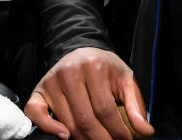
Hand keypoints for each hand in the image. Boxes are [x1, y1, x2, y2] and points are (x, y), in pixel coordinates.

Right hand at [25, 47, 154, 139]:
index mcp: (94, 67)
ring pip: (68, 122)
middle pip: (86, 119)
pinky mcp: (39, 90)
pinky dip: (48, 128)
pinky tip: (65, 136)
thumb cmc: (105, 68)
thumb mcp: (125, 79)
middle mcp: (69, 72)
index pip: (105, 110)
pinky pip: (35, 113)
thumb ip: (136, 105)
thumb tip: (146, 131)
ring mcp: (52, 81)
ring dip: (83, 139)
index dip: (117, 131)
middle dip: (102, 139)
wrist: (80, 51)